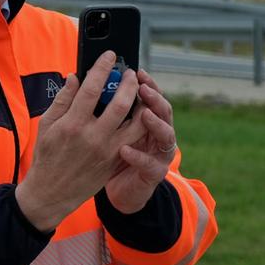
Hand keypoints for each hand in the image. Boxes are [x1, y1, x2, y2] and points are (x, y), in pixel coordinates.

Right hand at [16, 52, 145, 231]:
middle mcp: (93, 137)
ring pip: (136, 122)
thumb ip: (62, 100)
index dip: (102, 68)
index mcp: (72, 125)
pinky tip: (140, 111)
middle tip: (130, 73)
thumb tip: (75, 77)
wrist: (51, 193)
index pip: (91, 89)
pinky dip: (141, 123)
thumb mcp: (47, 125)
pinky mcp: (115, 160)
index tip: (110, 55)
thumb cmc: (47, 156)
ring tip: (141, 91)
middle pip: (120, 103)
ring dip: (142, 103)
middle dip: (129, 83)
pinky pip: (135, 138)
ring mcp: (108, 150)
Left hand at [103, 70, 178, 213]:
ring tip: (144, 114)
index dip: (149, 85)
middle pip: (164, 112)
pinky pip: (149, 164)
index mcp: (149, 122)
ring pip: (166, 135)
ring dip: (156, 123)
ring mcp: (160, 154)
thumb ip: (109, 112)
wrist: (122, 192)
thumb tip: (98, 87)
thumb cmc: (115, 158)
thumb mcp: (112, 131)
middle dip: (155, 98)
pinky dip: (138, 156)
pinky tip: (125, 150)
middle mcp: (159, 135)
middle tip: (143, 88)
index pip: (153, 98)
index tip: (138, 72)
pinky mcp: (155, 173)